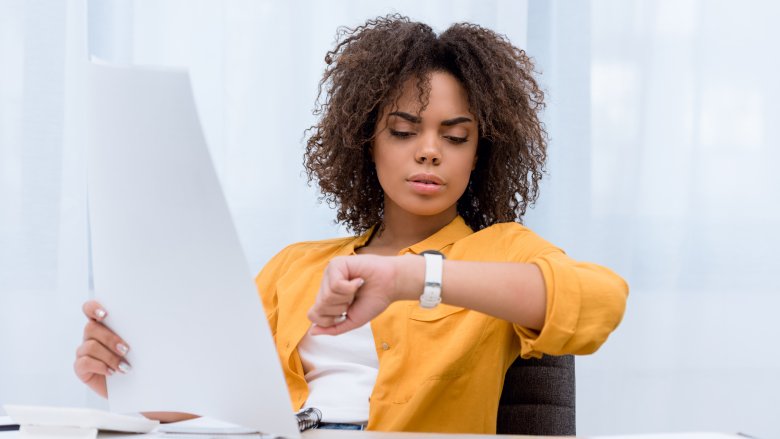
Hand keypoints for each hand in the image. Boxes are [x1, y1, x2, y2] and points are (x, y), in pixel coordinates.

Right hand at [74, 301, 130, 397]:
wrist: (133, 385)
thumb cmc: (137, 361)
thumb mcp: (139, 345)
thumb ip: (136, 332)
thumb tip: (148, 322)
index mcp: (103, 325)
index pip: (89, 309)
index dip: (93, 308)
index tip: (105, 314)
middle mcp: (91, 336)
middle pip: (91, 328)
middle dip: (110, 338)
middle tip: (126, 349)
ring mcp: (84, 352)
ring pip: (89, 346)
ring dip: (109, 356)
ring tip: (124, 367)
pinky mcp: (80, 368)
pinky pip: (84, 362)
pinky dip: (100, 366)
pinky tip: (112, 372)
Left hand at [307, 254, 422, 334]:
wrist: (391, 285)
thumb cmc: (374, 300)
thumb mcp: (352, 321)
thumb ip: (332, 328)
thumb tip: (312, 331)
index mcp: (327, 298)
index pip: (313, 315)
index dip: (329, 319)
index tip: (346, 312)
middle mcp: (325, 285)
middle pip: (319, 307)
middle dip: (339, 309)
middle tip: (353, 300)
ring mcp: (329, 274)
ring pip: (326, 297)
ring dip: (346, 298)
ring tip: (356, 289)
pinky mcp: (336, 264)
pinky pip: (335, 285)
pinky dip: (350, 288)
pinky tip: (358, 281)